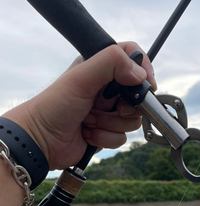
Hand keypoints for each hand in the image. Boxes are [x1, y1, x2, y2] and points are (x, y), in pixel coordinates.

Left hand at [3, 42, 156, 170]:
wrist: (41, 140)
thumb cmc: (54, 106)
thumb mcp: (82, 77)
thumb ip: (111, 63)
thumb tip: (140, 74)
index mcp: (101, 68)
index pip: (133, 58)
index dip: (143, 70)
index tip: (145, 84)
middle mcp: (107, 90)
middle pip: (138, 96)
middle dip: (124, 107)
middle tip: (107, 107)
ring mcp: (108, 113)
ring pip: (131, 120)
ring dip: (110, 124)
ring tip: (89, 120)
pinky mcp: (107, 133)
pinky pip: (122, 138)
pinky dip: (105, 138)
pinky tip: (88, 134)